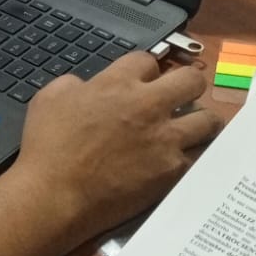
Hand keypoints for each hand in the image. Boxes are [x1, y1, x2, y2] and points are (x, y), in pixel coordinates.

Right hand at [12, 52, 220, 249]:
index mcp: (117, 83)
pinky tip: (182, 158)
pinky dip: (192, 155)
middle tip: (178, 98)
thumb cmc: (47, 146)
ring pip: (208, 119)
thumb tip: (87, 86)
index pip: (148, 60)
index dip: (144, 71)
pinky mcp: (173, 170)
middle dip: (187, 85)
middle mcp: (149, 105)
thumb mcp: (48, 98)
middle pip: (192, 80)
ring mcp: (165, 138)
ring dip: (199, 121)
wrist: (56, 195)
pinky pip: (200, 156)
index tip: (141, 83)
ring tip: (190, 130)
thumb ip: (74, 84)